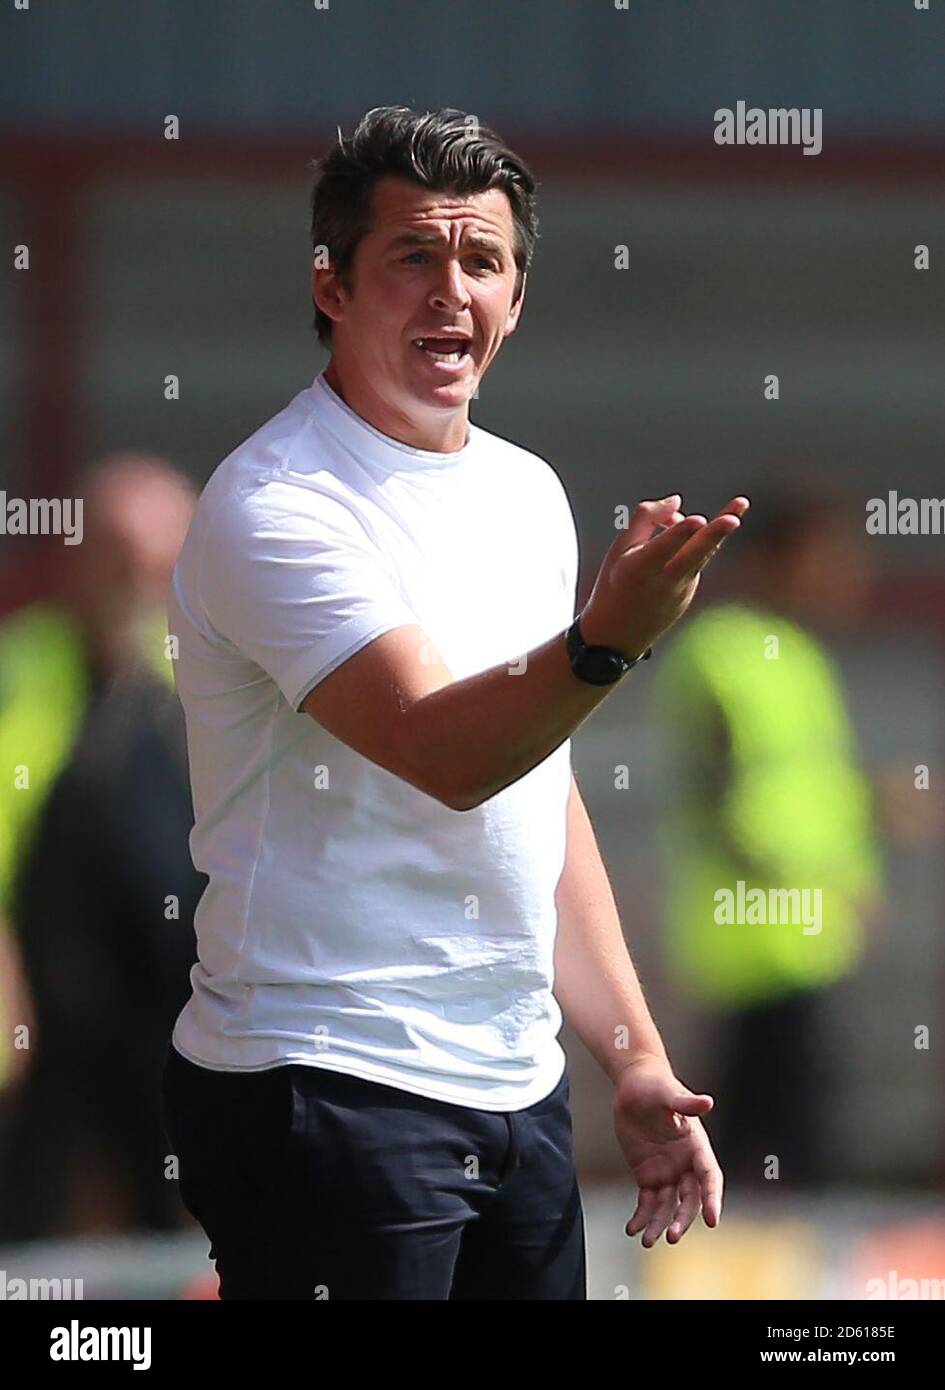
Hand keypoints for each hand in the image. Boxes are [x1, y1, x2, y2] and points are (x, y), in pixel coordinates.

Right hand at [581, 494, 749, 658]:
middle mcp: (663, 581)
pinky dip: (694, 541)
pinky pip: (696, 560)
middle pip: (694, 554)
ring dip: (720, 531)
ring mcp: (681, 590)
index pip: (663, 548)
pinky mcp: (690, 593)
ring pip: (702, 554)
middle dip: (714, 535)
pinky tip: (691, 530)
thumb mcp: (619, 550)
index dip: (680, 533)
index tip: (697, 519)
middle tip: (734, 520)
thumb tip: (677, 501)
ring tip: (740, 503)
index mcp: (639, 569)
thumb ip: (645, 519)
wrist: (617, 635)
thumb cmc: (615, 584)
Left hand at [613, 1053, 723, 1245]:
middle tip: (673, 1236)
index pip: (709, 1177)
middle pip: (689, 1199)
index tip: (713, 1220)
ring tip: (647, 1241)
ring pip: (668, 1206)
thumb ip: (685, 1102)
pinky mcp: (647, 1174)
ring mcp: (667, 1171)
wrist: (634, 1086)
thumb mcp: (668, 1093)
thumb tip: (707, 1102)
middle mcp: (685, 1164)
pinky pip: (647, 1201)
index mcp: (697, 1146)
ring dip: (660, 1224)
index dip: (713, 1198)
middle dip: (683, 1219)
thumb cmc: (656, 1086)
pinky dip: (641, 1216)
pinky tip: (632, 1228)